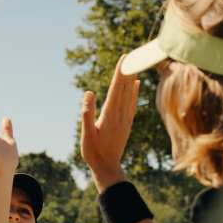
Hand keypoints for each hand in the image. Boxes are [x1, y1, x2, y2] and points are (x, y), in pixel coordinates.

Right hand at [80, 56, 139, 190]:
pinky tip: (136, 85)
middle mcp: (120, 115)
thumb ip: (87, 114)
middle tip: (131, 54)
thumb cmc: (94, 153)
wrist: (108, 168)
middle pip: (125, 88)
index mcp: (109, 114)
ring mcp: (125, 119)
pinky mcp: (126, 124)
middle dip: (128, 70)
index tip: (124, 58)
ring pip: (130, 94)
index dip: (120, 72)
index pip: (116, 88)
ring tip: (134, 64)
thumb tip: (89, 93)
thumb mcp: (86, 134)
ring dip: (132, 78)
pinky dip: (134, 92)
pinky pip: (132, 104)